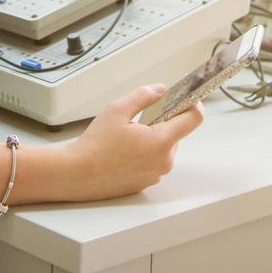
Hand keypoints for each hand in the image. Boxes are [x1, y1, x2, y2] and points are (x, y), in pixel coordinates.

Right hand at [57, 84, 203, 200]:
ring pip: (164, 148)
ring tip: (126, 137)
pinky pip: (154, 162)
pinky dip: (144, 153)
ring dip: (153, 138)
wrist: (77, 174)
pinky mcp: (146, 182)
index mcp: (161, 141)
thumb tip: (161, 89)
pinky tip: (123, 151)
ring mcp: (156, 174)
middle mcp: (164, 161)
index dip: (193, 103)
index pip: (194, 119)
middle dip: (163, 122)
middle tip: (139, 118)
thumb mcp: (117, 109)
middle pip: (177, 133)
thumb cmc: (95, 144)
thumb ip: (143, 96)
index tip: (185, 96)